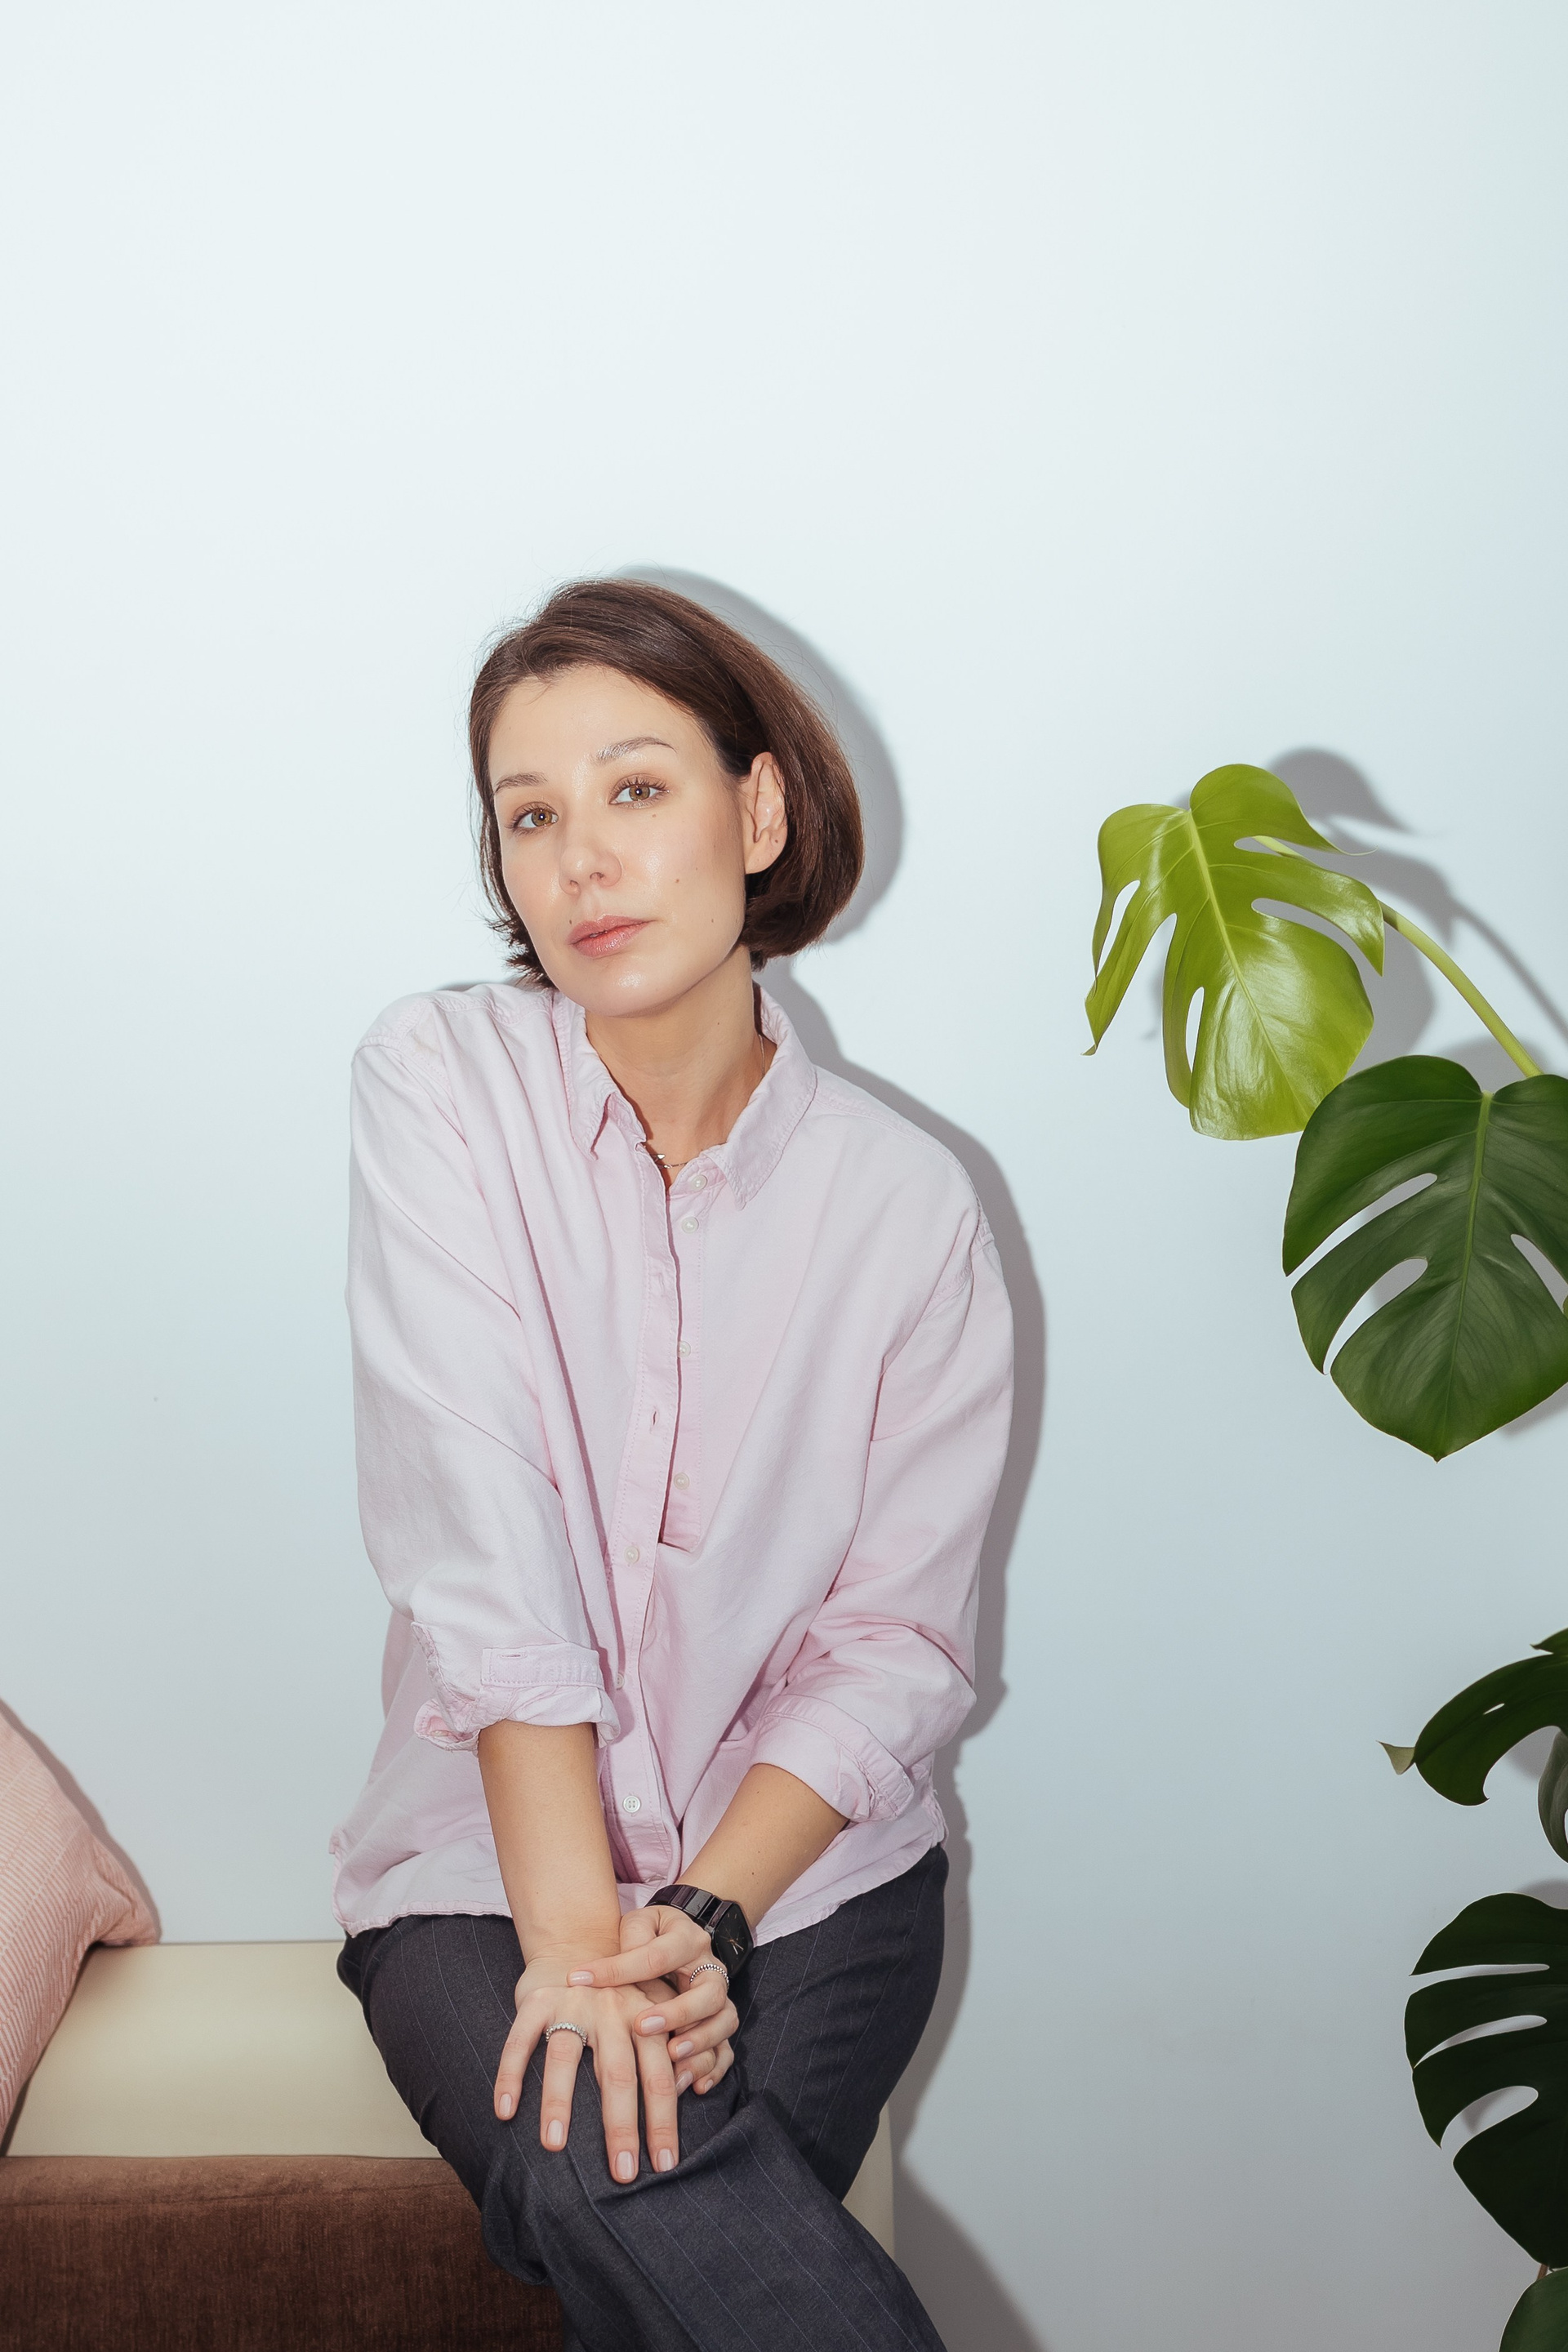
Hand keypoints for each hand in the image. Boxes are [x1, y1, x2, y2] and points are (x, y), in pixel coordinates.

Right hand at [491, 1947, 686, 2178]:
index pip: (660, 2076)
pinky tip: (504, 2110)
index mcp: (646, 2021)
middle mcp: (612, 2010)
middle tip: (622, 2174)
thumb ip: (666, 2058)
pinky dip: (511, 2074)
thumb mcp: (650, 2021)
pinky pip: (521, 2039)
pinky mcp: (538, 1999)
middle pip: (618, 2073)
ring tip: (555, 2147)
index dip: (663, 2120)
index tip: (665, 2165)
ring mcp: (573, 2003)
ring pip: (565, 2056)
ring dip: (559, 2103)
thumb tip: (685, 2107)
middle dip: (621, 2127)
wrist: (578, 1943)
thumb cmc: (620, 2001)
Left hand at [571, 1907, 738, 2096]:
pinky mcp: (718, 2023)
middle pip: (709, 1993)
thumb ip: (628, 1939)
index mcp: (686, 1939)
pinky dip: (714, 2068)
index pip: (657, 1956)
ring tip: (672, 2059)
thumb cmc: (649, 1934)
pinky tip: (694, 2086)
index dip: (620, 1969)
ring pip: (724, 2021)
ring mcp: (717, 1999)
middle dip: (678, 2014)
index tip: (583, 1980)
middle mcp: (709, 1969)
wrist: (676, 1938)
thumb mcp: (638, 1924)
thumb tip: (607, 1967)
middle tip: (642, 2027)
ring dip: (700, 2043)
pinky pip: (727, 2049)